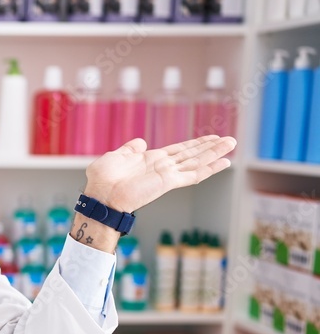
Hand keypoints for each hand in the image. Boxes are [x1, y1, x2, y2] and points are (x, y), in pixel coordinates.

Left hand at [83, 135, 235, 212]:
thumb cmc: (102, 179)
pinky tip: (224, 162)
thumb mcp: (115, 156)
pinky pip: (194, 174)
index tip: (209, 138)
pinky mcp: (169, 182)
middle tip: (229, 139)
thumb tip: (141, 142)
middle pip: (192, 155)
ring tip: (231, 144)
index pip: (178, 150)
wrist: (101, 195)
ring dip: (215, 153)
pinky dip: (210, 168)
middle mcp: (162, 167)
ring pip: (197, 162)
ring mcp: (168, 175)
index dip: (194, 144)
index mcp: (150, 160)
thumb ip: (129, 149)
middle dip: (210, 147)